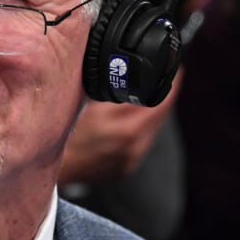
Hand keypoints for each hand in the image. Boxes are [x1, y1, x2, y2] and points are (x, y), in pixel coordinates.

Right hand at [59, 68, 182, 184]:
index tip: (177, 73)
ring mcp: (132, 158)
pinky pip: (144, 142)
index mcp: (125, 128)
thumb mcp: (92, 106)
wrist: (62, 165)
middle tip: (169, 80)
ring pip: (154, 129)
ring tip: (151, 97)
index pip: (160, 102)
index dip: (172, 85)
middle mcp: (133, 145)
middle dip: (166, 97)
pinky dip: (143, 129)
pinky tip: (135, 121)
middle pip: (161, 116)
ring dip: (155, 113)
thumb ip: (116, 92)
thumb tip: (130, 73)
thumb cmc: (70, 134)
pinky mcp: (129, 166)